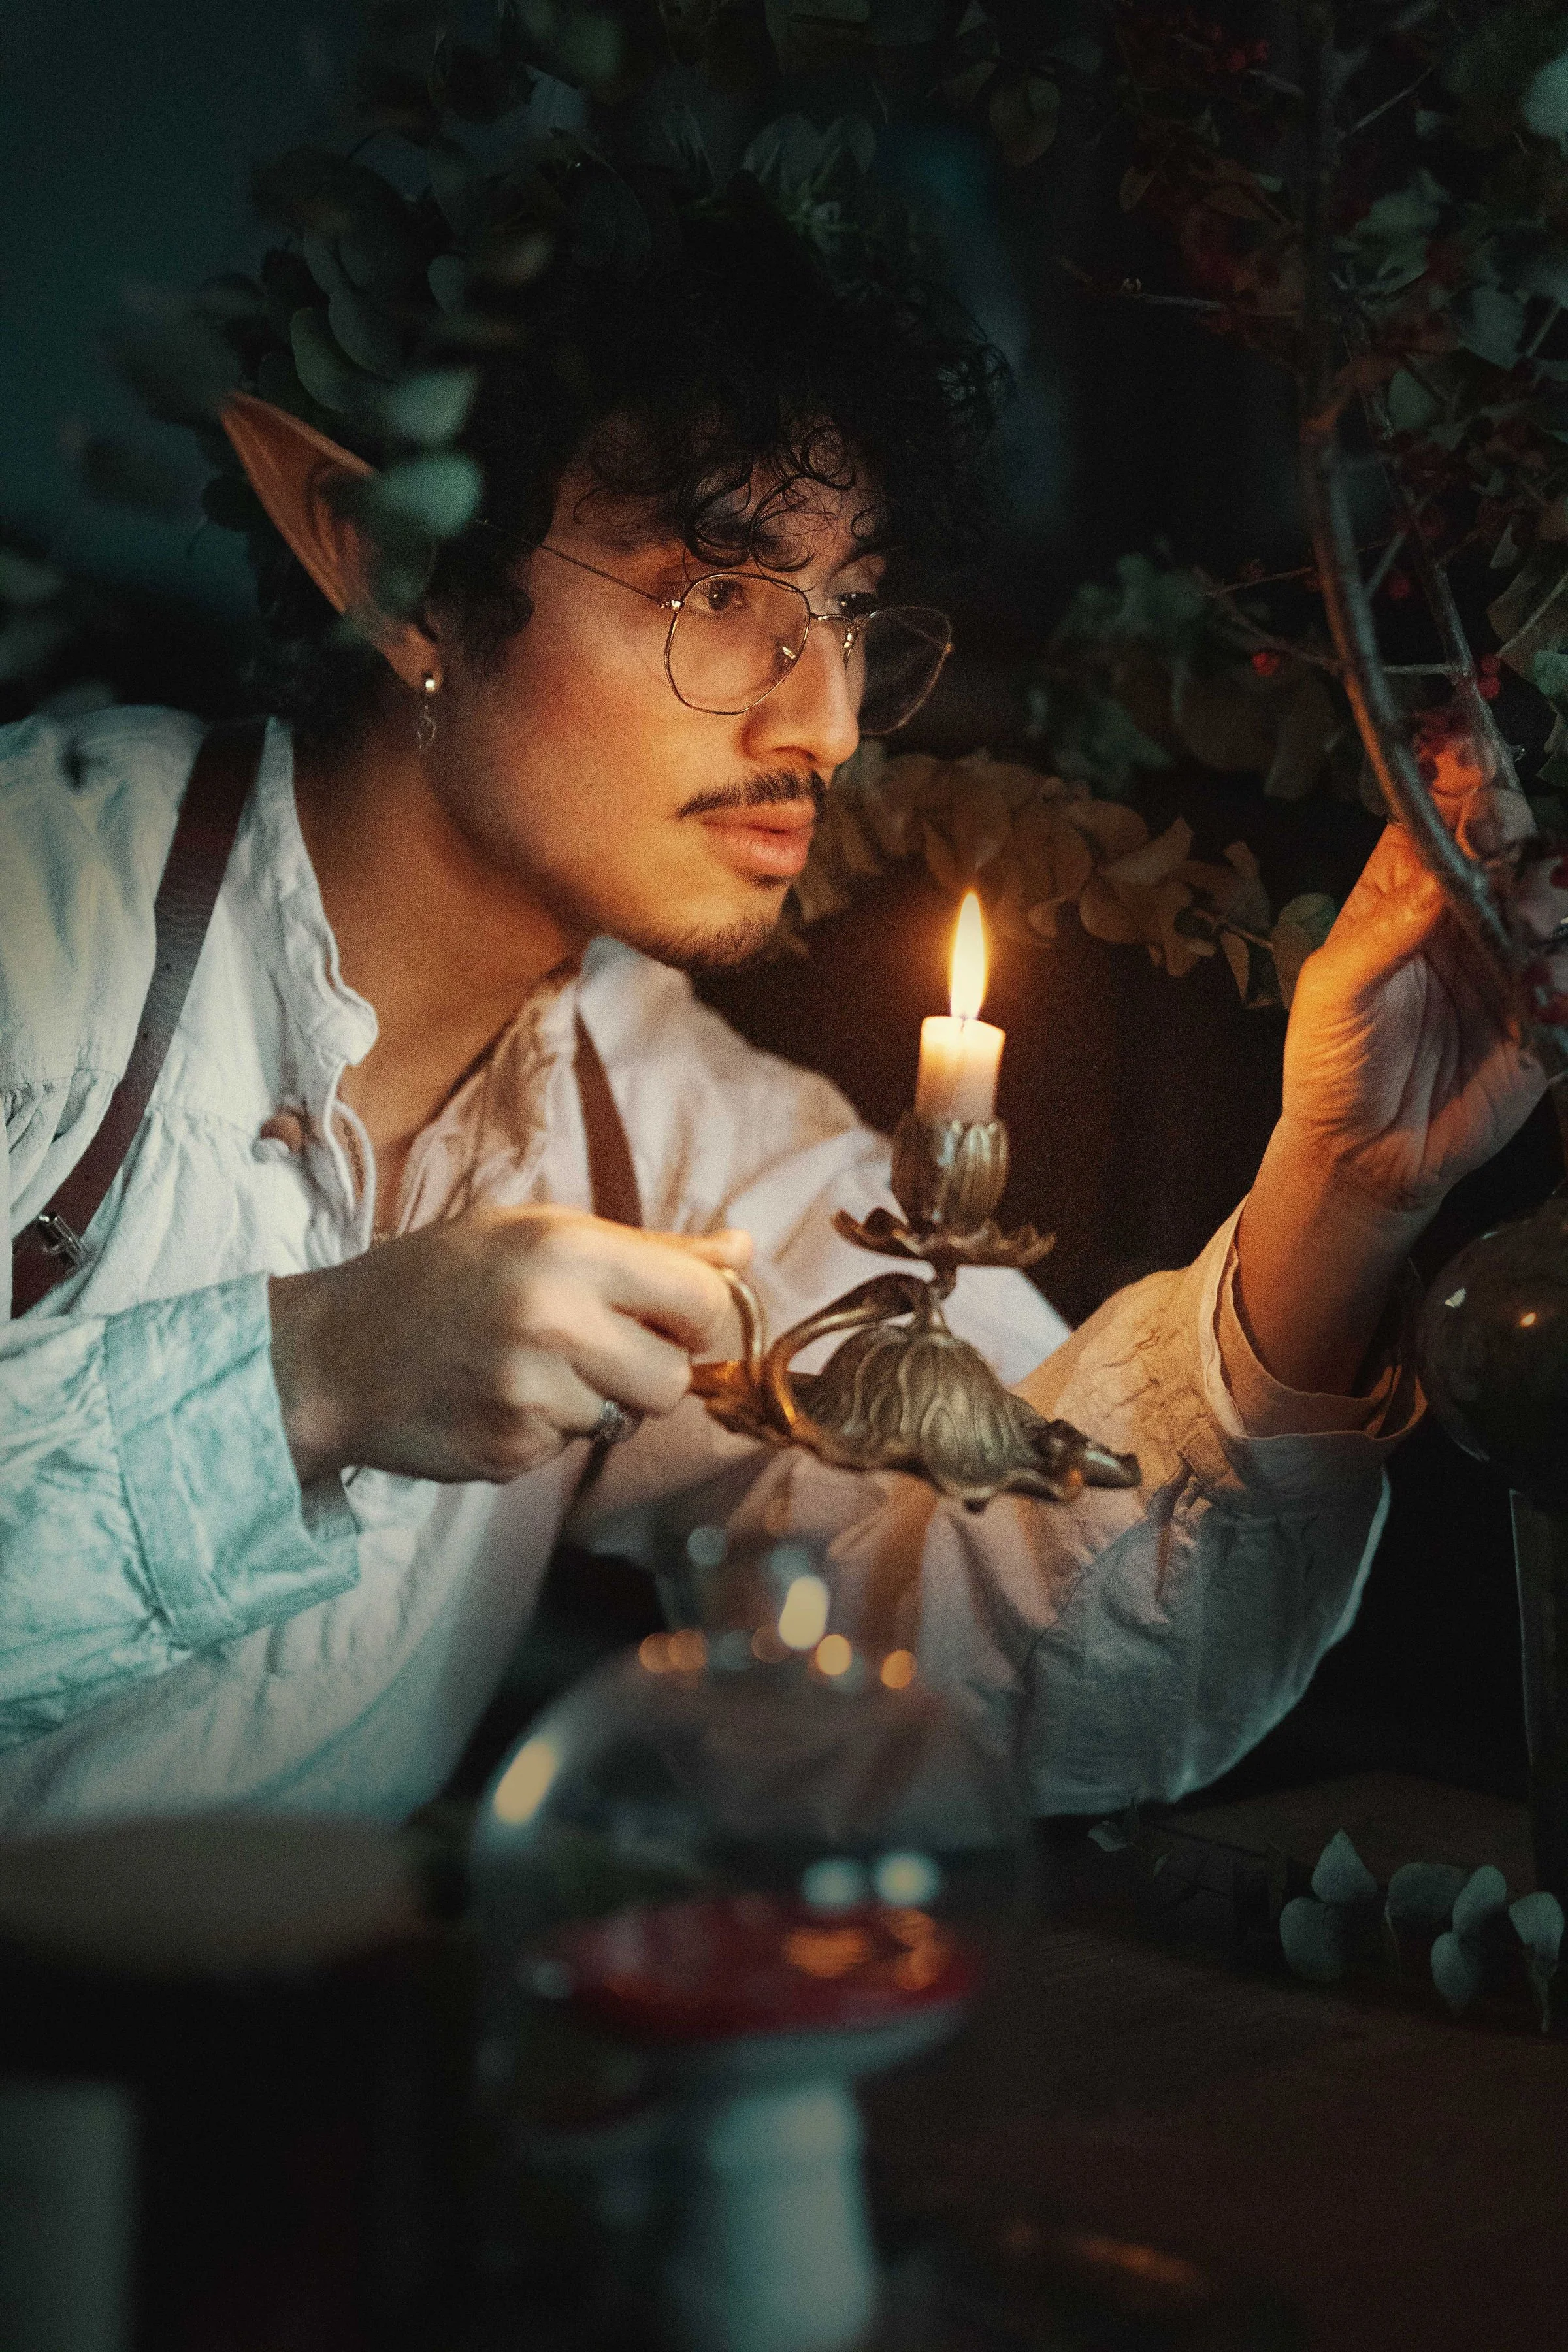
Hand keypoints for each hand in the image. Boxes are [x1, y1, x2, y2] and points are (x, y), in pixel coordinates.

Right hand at [268, 1207, 750, 1484]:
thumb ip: (648, 1250)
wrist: (331, 1352)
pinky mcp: (509, 1452)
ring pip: (626, 1421)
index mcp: (567, 1250)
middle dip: (651, 1372)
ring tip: (529, 1367)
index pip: (703, 1302)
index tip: (672, 1320)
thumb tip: (743, 1251)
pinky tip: (497, 1399)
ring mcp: (529, 1394)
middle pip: (676, 1380)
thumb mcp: (536, 1232)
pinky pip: (569, 1450)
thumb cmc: (440, 1279)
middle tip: (594, 1348)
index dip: (701, 1319)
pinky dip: (546, 1432)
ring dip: (594, 1403)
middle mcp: (553, 1320)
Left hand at [1279, 787, 1560, 1217]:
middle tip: (1509, 844)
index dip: (1459, 789)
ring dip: (1551, 897)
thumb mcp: (1333, 992)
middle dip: (1518, 836)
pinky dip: (1564, 972)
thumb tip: (1437, 877)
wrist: (1363, 1155)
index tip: (1474, 770)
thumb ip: (1382, 933)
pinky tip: (1545, 981)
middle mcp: (1463, 920)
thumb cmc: (1330, 1065)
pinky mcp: (1541, 1019)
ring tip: (1531, 917)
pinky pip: (1567, 978)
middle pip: (1511, 851)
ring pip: (1554, 903)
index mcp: (1404, 898)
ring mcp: (1508, 966)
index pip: (1439, 822)